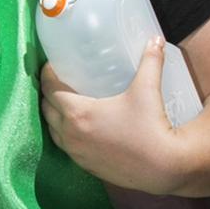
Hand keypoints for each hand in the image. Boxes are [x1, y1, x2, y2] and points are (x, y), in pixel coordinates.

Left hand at [40, 40, 190, 195]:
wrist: (163, 168)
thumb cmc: (151, 128)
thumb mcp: (147, 90)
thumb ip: (150, 61)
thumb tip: (155, 40)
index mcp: (77, 113)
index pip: (49, 89)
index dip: (47, 74)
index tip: (53, 65)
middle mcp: (70, 134)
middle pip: (46, 109)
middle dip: (48, 93)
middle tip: (60, 81)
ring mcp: (76, 153)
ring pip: (52, 130)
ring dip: (54, 115)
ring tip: (66, 103)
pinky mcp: (85, 166)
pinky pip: (65, 147)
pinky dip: (65, 134)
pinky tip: (79, 128)